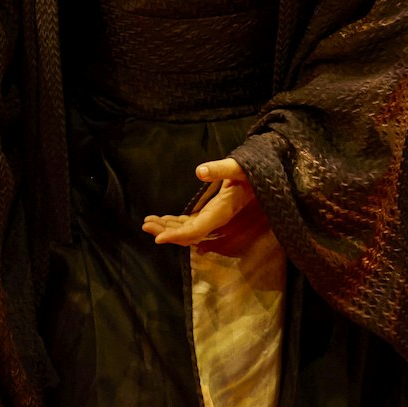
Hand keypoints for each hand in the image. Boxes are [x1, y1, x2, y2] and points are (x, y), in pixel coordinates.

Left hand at [141, 158, 267, 255]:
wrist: (262, 177)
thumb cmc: (251, 171)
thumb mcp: (237, 167)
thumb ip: (220, 169)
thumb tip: (200, 171)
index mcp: (222, 210)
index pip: (196, 230)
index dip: (177, 236)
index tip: (157, 239)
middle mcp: (217, 218)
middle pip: (189, 233)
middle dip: (167, 232)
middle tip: (145, 225)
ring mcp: (214, 218)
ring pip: (188, 230)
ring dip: (168, 228)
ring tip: (147, 222)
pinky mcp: (211, 214)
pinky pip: (191, 223)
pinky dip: (176, 223)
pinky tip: (162, 220)